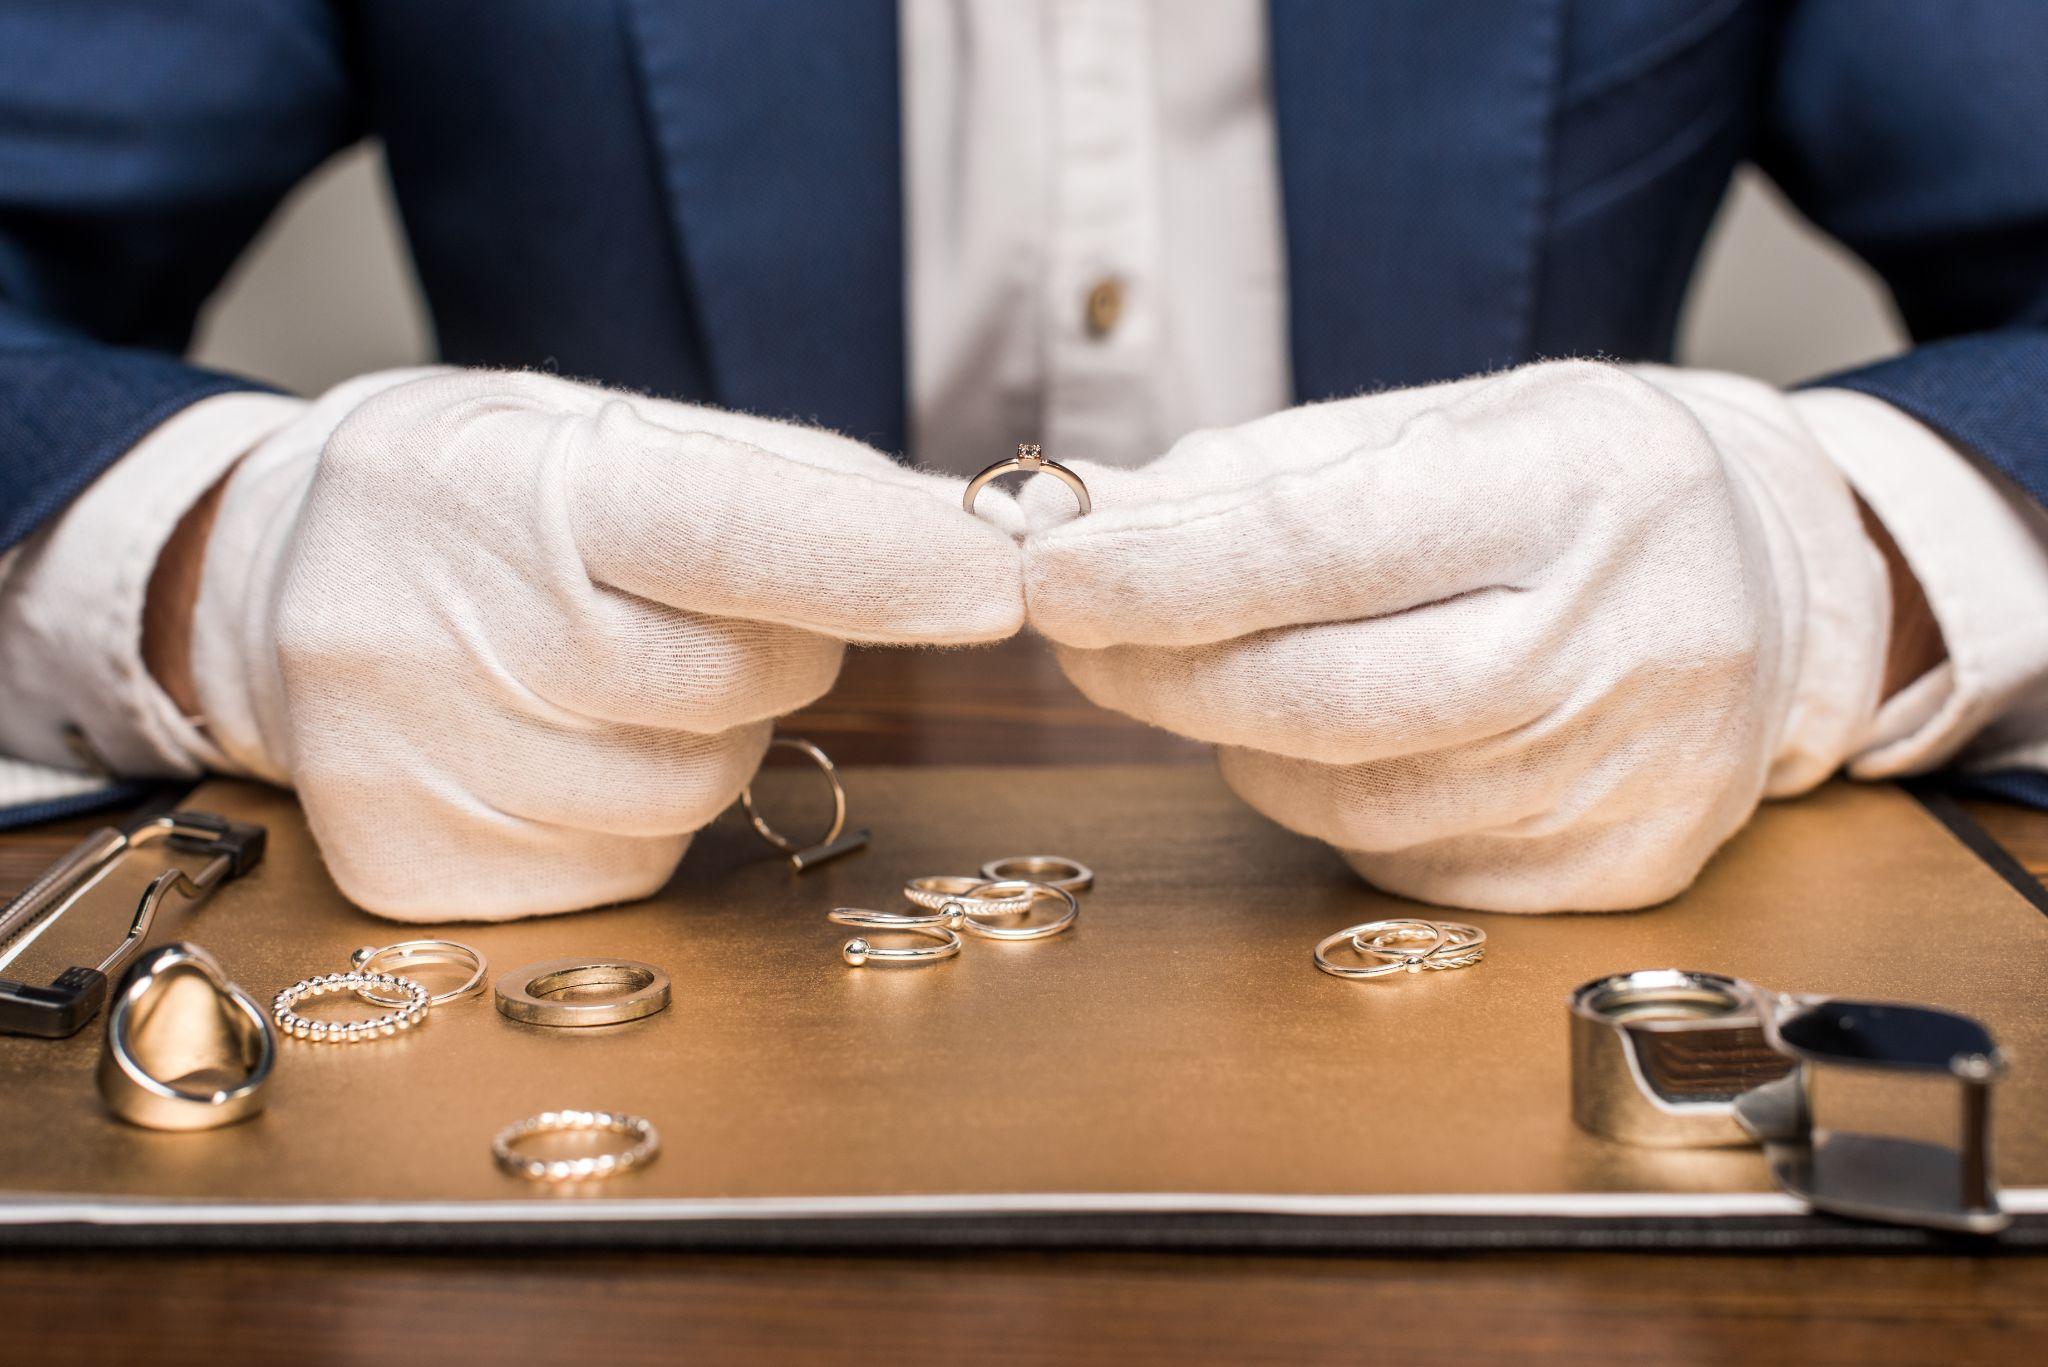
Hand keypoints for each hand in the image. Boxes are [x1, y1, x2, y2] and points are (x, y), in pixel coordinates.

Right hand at [186, 369, 1020, 918]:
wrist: (273, 578)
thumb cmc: (485, 493)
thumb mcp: (608, 436)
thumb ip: (793, 486)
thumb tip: (969, 542)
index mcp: (490, 481)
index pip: (717, 531)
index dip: (871, 561)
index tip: (993, 581)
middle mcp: (425, 630)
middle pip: (731, 684)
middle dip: (782, 644)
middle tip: (725, 600)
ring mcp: (409, 768)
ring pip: (691, 788)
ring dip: (709, 732)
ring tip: (617, 663)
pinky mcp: (415, 874)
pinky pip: (628, 862)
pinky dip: (638, 807)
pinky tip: (561, 739)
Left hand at [1022, 361, 1889, 910]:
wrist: (1768, 587)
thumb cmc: (1570, 490)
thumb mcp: (1437, 426)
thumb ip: (1258, 476)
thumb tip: (1088, 523)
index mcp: (1575, 484)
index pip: (1329, 546)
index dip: (1169, 575)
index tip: (1052, 577)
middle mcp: (1620, 637)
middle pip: (1324, 697)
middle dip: (1165, 673)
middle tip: (1081, 639)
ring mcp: (1628, 772)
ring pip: (1346, 796)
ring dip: (1242, 741)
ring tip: (1236, 673)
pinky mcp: (1615, 868)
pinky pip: (1400, 860)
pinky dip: (1329, 802)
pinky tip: (1341, 741)